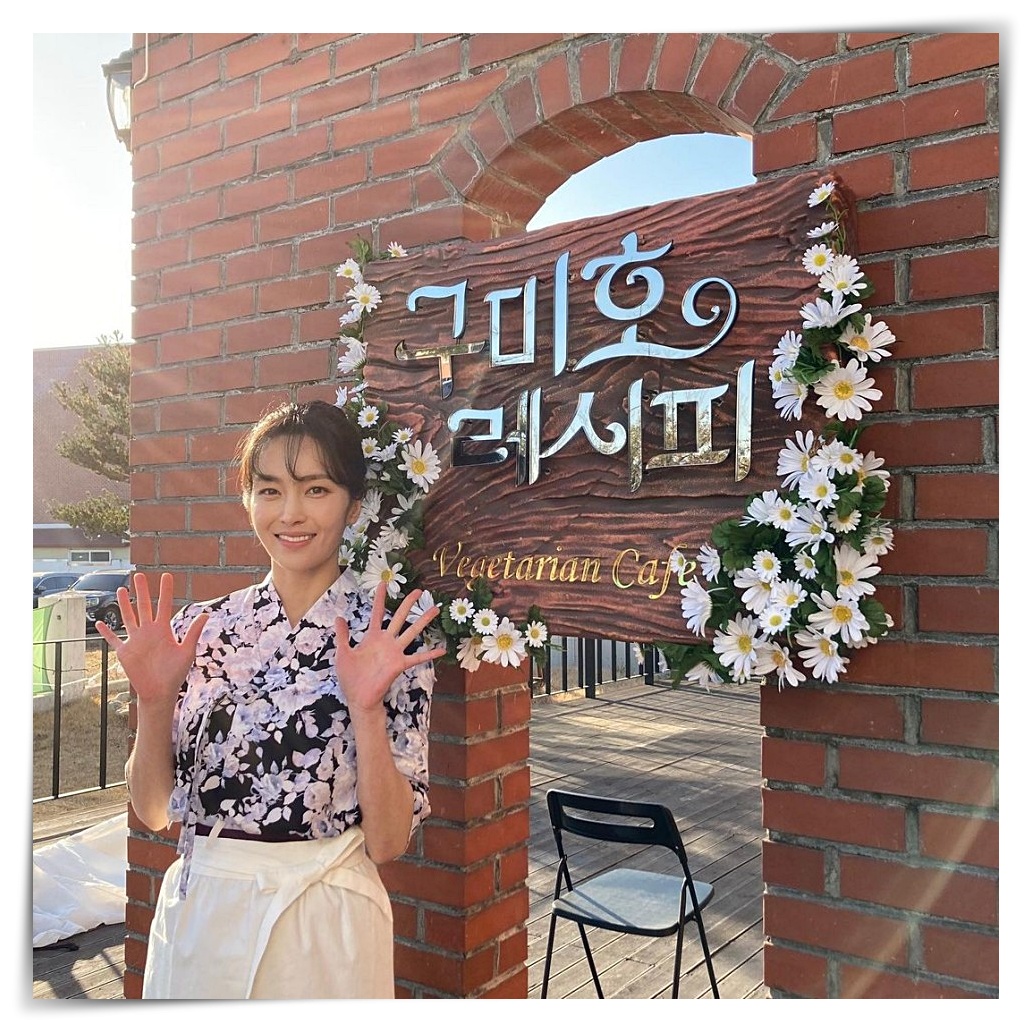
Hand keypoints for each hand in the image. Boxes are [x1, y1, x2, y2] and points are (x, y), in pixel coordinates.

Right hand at [95, 572, 207, 704]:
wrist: (160, 691)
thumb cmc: (175, 673)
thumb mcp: (186, 651)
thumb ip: (193, 632)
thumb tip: (205, 614)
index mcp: (163, 630)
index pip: (164, 605)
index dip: (165, 590)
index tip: (166, 576)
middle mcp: (149, 631)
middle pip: (144, 606)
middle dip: (142, 591)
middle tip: (139, 575)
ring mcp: (136, 640)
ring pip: (128, 618)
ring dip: (125, 605)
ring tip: (122, 590)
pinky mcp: (125, 652)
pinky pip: (113, 640)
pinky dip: (106, 632)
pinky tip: (100, 623)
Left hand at [335, 582, 445, 713]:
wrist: (358, 698)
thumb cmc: (350, 677)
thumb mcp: (342, 653)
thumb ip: (342, 635)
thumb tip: (339, 617)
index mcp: (371, 637)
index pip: (377, 612)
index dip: (379, 598)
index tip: (383, 583)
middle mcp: (386, 641)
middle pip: (398, 617)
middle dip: (408, 604)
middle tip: (418, 590)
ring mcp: (394, 652)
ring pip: (411, 632)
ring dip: (423, 621)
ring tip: (435, 609)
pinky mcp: (399, 664)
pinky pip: (417, 657)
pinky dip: (430, 654)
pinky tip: (442, 650)